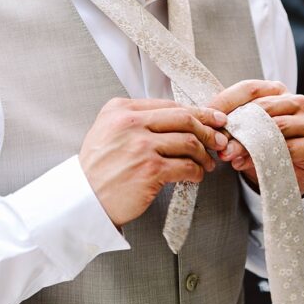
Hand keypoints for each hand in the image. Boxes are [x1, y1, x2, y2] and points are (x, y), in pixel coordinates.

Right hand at [79, 97, 228, 226]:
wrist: (83, 199)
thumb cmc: (97, 169)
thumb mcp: (107, 130)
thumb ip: (135, 119)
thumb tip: (175, 119)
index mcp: (121, 109)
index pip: (169, 104)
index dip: (196, 111)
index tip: (212, 118)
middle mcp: (131, 123)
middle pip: (184, 118)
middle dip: (208, 128)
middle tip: (219, 138)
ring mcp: (141, 146)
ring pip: (189, 142)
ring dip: (203, 154)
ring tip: (206, 162)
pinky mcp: (150, 170)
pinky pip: (186, 166)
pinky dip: (196, 171)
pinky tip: (196, 175)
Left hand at [208, 80, 303, 194]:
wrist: (287, 172)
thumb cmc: (263, 144)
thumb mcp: (245, 130)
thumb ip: (231, 123)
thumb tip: (210, 123)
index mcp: (277, 90)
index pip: (249, 88)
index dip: (226, 101)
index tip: (206, 115)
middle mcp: (295, 101)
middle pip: (261, 108)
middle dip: (235, 126)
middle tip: (216, 141)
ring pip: (273, 127)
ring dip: (246, 143)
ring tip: (227, 154)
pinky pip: (286, 147)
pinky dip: (262, 157)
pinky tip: (243, 164)